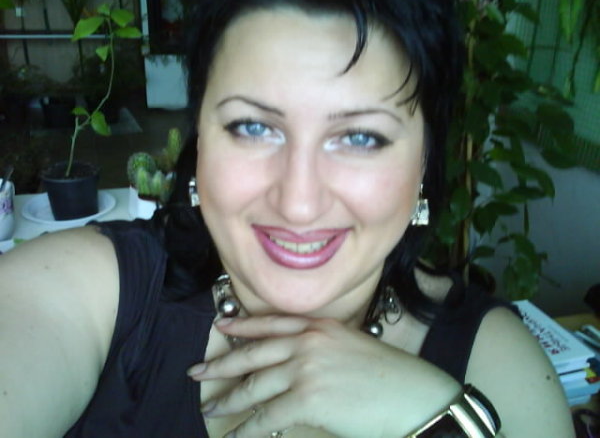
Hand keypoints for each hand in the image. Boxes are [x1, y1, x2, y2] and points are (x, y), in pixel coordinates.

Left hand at [187, 316, 459, 437]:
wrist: (414, 396)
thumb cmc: (390, 376)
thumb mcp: (352, 347)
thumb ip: (320, 349)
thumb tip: (291, 366)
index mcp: (319, 326)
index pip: (271, 323)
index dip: (242, 326)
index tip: (221, 328)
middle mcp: (307, 342)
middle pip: (253, 352)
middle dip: (222, 364)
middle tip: (197, 373)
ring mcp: (305, 369)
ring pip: (254, 386)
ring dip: (229, 400)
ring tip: (211, 408)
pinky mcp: (306, 399)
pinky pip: (267, 417)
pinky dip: (247, 429)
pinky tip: (235, 435)